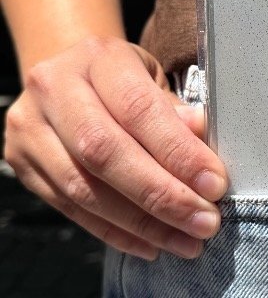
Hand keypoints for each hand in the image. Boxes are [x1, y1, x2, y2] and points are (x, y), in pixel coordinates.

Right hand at [3, 36, 227, 260]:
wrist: (68, 72)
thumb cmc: (122, 76)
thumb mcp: (151, 76)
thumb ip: (174, 108)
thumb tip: (202, 136)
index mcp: (99, 57)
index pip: (139, 108)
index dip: (177, 151)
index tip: (213, 184)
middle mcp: (56, 86)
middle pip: (105, 152)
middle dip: (161, 194)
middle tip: (204, 221)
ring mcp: (30, 126)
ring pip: (84, 188)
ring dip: (141, 223)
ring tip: (184, 239)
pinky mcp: (21, 161)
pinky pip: (69, 207)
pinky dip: (114, 230)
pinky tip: (150, 242)